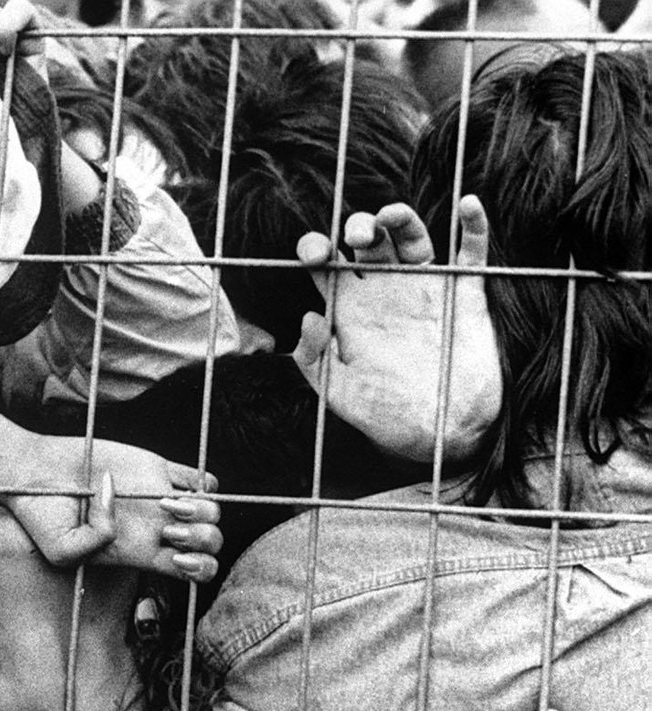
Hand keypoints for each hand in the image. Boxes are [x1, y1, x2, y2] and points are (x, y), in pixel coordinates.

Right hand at [0, 435, 222, 582]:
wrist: (35, 475)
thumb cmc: (43, 516)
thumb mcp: (61, 549)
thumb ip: (95, 543)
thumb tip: (120, 516)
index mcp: (138, 553)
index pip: (193, 571)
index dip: (197, 567)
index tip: (173, 556)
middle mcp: (155, 528)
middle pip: (210, 542)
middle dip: (202, 540)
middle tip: (169, 530)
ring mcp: (159, 497)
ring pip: (213, 512)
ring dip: (203, 511)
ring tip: (169, 505)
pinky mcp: (156, 467)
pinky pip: (201, 477)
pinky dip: (200, 482)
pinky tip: (172, 484)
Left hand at [294, 196, 499, 466]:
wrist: (439, 433)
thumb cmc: (382, 414)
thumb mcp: (336, 391)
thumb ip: (313, 358)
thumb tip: (309, 315)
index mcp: (350, 308)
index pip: (327, 264)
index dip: (316, 248)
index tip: (314, 255)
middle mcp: (385, 290)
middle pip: (368, 240)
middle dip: (359, 226)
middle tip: (357, 237)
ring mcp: (425, 288)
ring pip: (412, 237)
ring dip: (402, 217)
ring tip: (391, 215)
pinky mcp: (465, 294)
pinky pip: (472, 252)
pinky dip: (474, 226)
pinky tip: (468, 204)